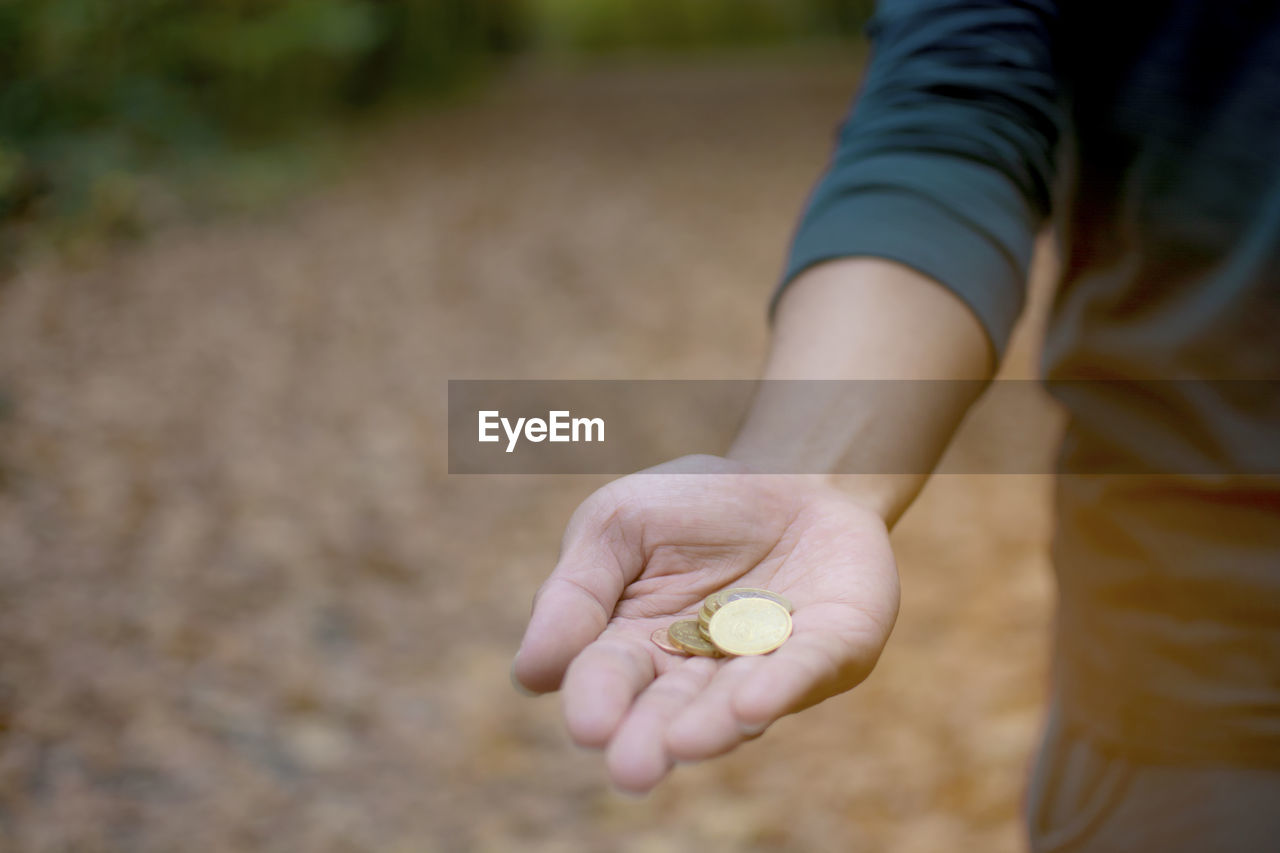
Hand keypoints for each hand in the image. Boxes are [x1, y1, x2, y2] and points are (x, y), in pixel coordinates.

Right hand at [513, 455, 899, 792]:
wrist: (793, 475)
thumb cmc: (693, 505)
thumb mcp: (618, 524)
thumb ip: (576, 591)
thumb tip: (532, 675)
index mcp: (636, 645)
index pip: (608, 675)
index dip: (597, 699)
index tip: (589, 723)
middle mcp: (699, 672)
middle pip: (669, 710)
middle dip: (650, 737)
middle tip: (632, 768)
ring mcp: (767, 665)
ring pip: (735, 702)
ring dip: (713, 724)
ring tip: (686, 742)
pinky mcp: (830, 648)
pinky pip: (806, 668)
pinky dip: (781, 686)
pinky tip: (752, 704)